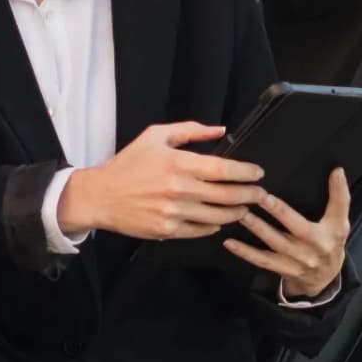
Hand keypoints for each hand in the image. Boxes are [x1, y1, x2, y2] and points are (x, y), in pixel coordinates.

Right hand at [59, 120, 265, 240]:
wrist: (100, 196)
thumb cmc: (128, 164)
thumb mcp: (155, 136)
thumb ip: (190, 131)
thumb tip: (221, 130)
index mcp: (178, 163)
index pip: (223, 170)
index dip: (246, 173)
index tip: (258, 173)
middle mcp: (179, 190)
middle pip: (227, 196)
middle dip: (250, 195)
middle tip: (260, 194)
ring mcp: (174, 213)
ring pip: (217, 216)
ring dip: (236, 212)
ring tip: (245, 208)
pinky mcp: (167, 231)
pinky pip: (200, 230)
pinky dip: (214, 226)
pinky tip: (220, 220)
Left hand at [228, 168, 350, 301]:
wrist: (324, 279)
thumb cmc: (330, 241)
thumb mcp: (340, 221)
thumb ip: (339, 197)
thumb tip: (337, 170)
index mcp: (334, 230)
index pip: (339, 208)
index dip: (337, 191)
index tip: (332, 171)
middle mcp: (317, 247)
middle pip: (297, 227)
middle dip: (279, 211)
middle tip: (260, 195)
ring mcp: (299, 261)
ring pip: (276, 243)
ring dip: (257, 227)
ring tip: (241, 212)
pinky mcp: (284, 269)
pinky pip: (262, 261)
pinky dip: (245, 252)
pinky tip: (229, 242)